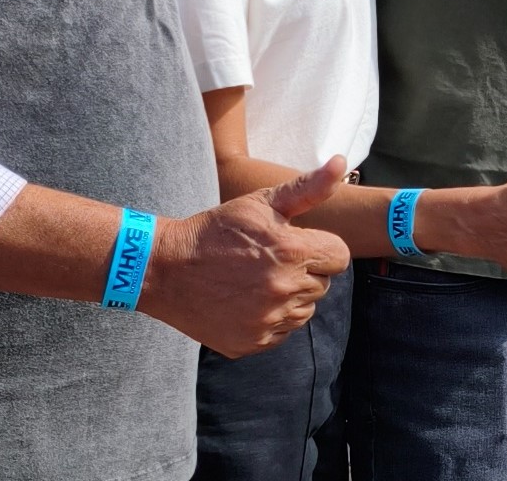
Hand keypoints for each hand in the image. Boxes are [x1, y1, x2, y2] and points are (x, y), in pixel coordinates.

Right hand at [142, 156, 351, 358]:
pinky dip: (272, 319)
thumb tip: (340, 163)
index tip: (299, 244)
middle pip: (323, 284)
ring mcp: (267, 320)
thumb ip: (307, 188)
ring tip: (258, 280)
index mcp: (292, 252)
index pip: (339, 257)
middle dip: (305, 271)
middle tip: (271, 260)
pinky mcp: (251, 342)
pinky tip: (247, 301)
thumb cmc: (217, 230)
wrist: (165, 269)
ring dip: (291, 296)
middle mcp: (283, 289)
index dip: (322, 248)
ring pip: (305, 310)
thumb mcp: (260, 203)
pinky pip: (282, 332)